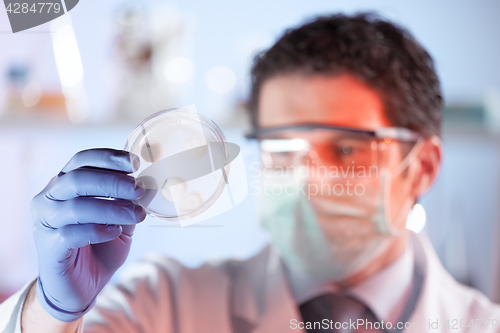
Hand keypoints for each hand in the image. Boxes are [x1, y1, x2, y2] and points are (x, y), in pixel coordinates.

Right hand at [31, 149, 145, 321]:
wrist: (80, 287)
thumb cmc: (99, 248)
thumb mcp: (121, 221)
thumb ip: (130, 203)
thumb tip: (150, 184)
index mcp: (64, 185)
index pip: (82, 160)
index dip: (108, 158)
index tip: (135, 162)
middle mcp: (49, 198)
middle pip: (77, 178)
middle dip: (112, 181)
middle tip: (138, 188)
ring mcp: (45, 222)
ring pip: (76, 206)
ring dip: (111, 208)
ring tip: (136, 214)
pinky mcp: (48, 246)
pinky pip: (72, 233)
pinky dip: (98, 230)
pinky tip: (115, 232)